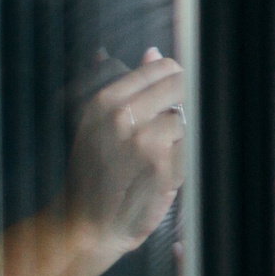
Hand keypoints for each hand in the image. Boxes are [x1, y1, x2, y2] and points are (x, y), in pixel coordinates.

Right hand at [60, 50, 185, 255]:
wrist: (86, 223)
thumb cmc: (96, 171)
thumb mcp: (98, 123)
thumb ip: (129, 86)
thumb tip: (152, 52)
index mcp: (104, 101)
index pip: (162, 67)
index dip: (175, 80)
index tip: (172, 94)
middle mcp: (122, 116)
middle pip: (181, 88)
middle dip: (178, 107)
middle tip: (162, 131)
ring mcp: (143, 142)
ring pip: (185, 122)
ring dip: (177, 139)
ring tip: (153, 158)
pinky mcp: (162, 167)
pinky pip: (188, 150)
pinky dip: (180, 162)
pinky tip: (158, 174)